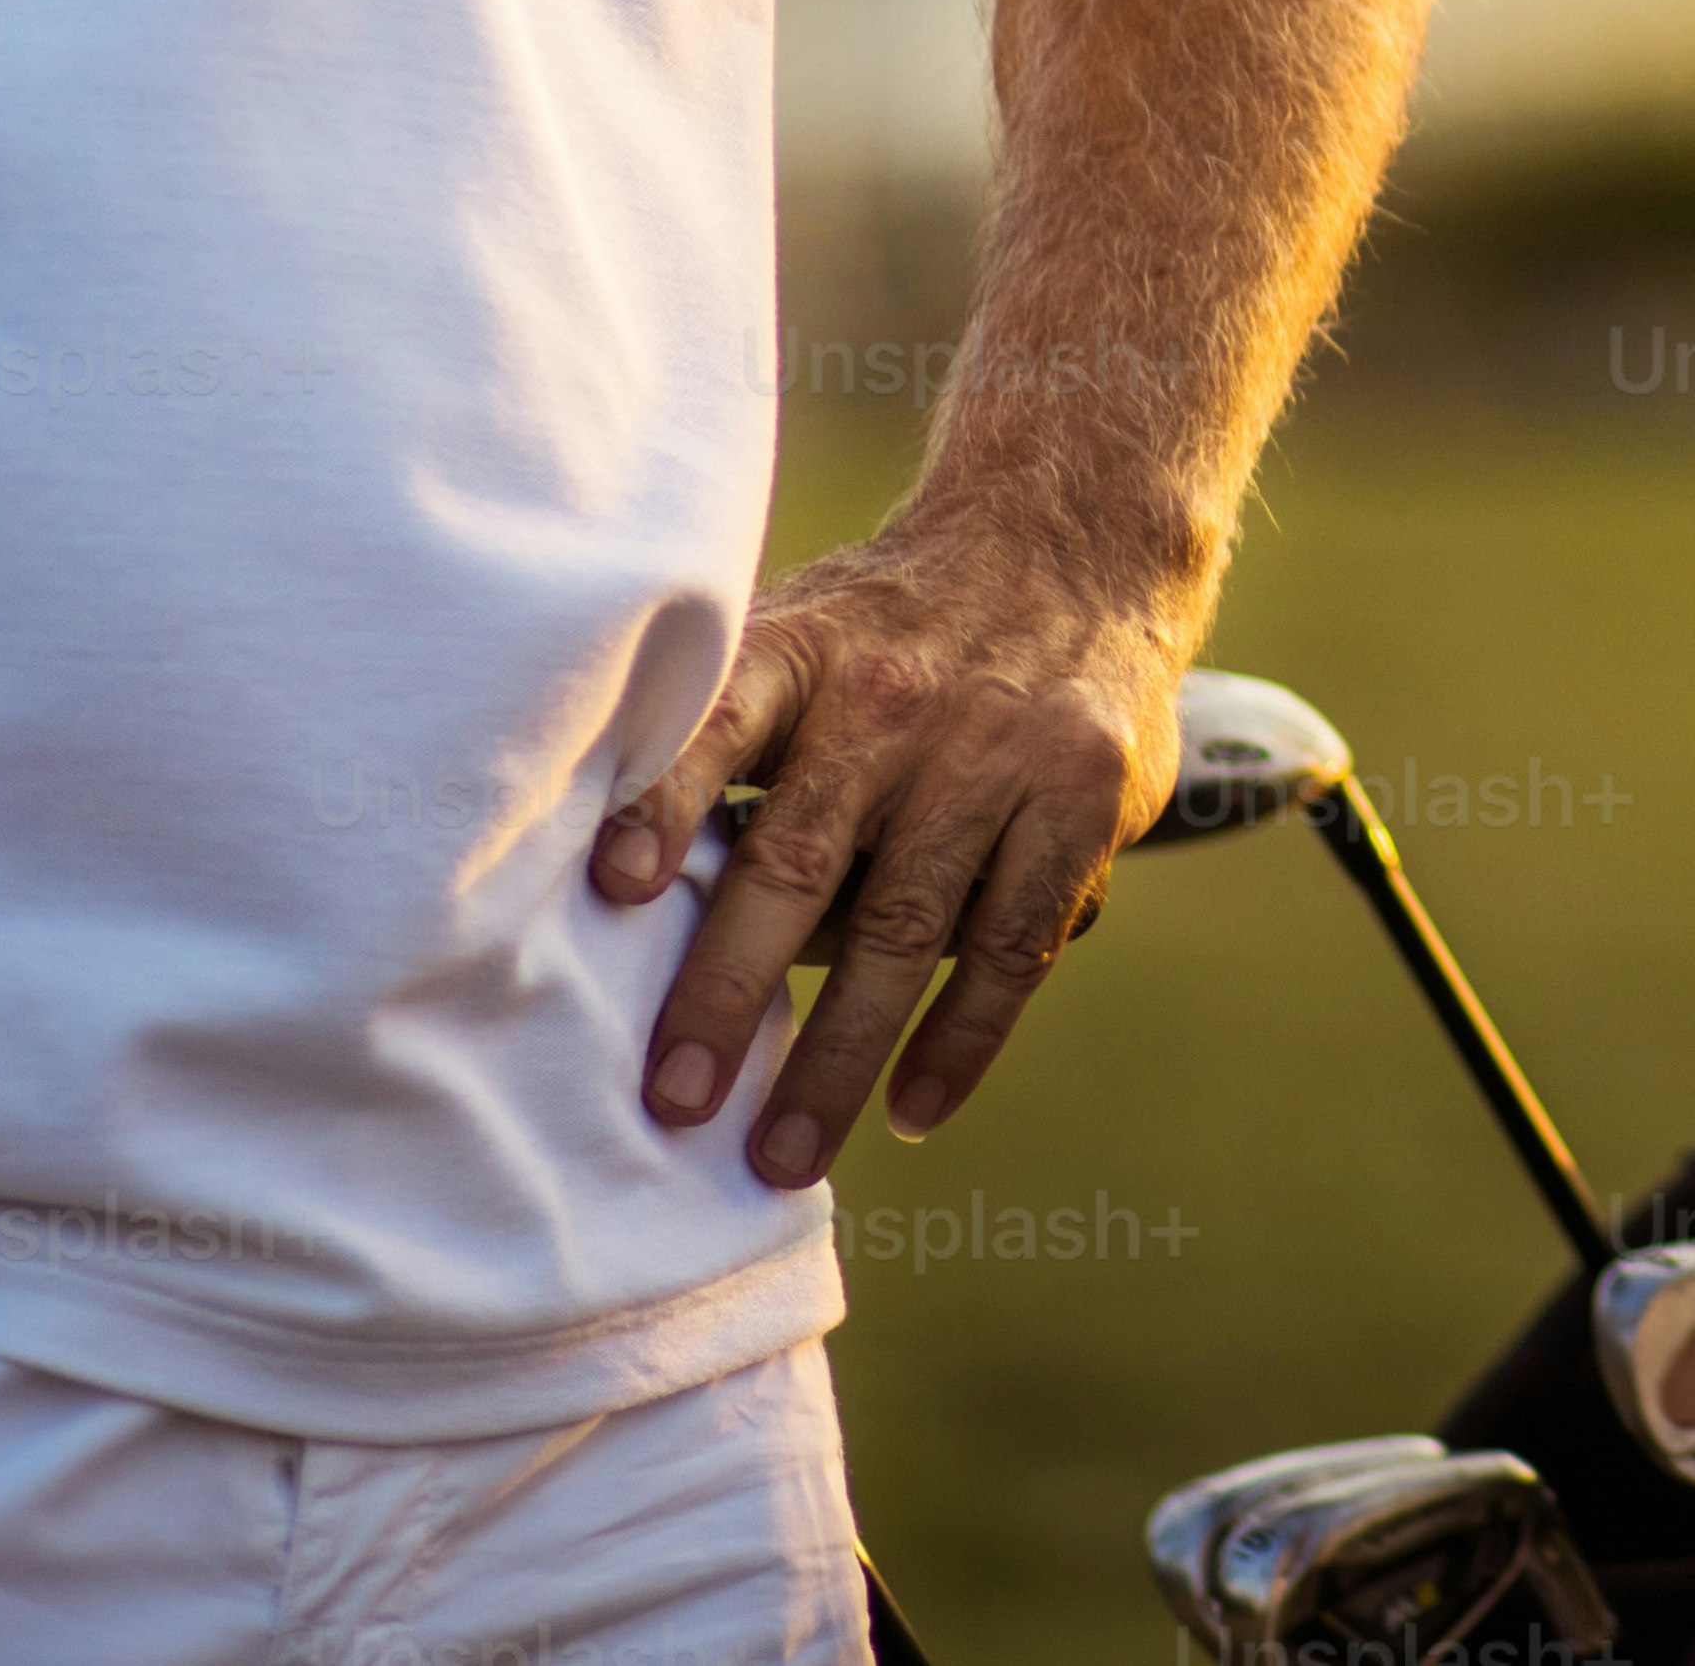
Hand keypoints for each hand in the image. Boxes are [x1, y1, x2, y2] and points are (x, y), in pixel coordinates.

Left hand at [595, 516, 1189, 1187]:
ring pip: (903, 928)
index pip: (717, 724)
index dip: (662, 804)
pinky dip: (961, 1036)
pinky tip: (911, 1109)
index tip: (613, 889)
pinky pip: (1013, 942)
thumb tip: (620, 899)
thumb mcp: (801, 629)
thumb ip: (721, 738)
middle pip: (799, 862)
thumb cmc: (892, 625)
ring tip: (781, 1155)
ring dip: (838, 1054)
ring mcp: (996, 752)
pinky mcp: (1081, 797)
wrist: (1072, 538)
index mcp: (804, 652)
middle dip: (730, 992)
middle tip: (673, 1102)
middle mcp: (894, 700)